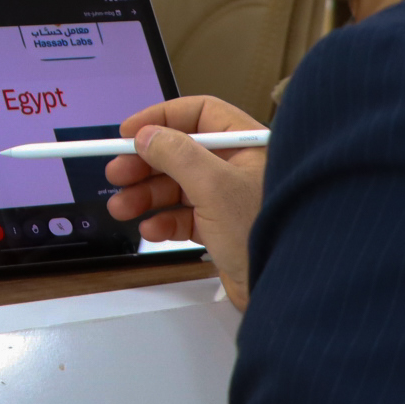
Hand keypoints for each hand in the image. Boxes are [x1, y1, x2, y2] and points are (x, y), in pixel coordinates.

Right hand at [105, 96, 268, 309]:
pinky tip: (152, 229)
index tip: (128, 132)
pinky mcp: (223, 228)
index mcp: (246, 144)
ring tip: (122, 207)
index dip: (161, 119)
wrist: (287, 289)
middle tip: (117, 173)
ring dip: (146, 195)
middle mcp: (239, 167)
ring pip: (177, 186)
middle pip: (180, 151)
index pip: (198, 114)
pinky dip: (164, 221)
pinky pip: (185, 216)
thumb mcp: (214, 185)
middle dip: (145, 163)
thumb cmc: (264, 232)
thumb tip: (147, 135)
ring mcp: (230, 198)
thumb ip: (176, 154)